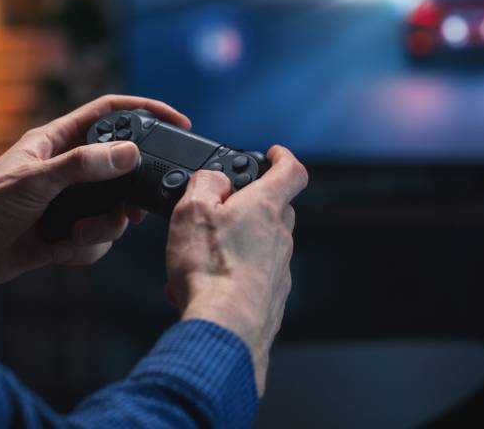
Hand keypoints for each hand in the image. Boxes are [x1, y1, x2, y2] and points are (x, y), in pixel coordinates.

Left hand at [0, 95, 190, 294]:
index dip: (145, 112)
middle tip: (131, 210)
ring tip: (76, 237)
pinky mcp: (64, 235)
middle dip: (129, 194)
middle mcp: (65, 169)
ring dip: (103, 229)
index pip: (109, 114)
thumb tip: (129, 153)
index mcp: (54, 141)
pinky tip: (60, 252)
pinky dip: (84, 250)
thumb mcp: (34, 181)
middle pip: (120, 169)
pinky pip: (96, 240)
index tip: (178, 122)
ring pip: (113, 210)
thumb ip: (83, 166)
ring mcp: (67, 203)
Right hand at [165, 146, 307, 396]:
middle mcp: (280, 237)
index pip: (291, 171)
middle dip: (250, 205)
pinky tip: (201, 288)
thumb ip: (205, 184)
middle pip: (275, 209)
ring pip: (260, 246)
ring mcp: (279, 270)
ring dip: (233, 246)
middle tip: (219, 210)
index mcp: (265, 207)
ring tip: (195, 260)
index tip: (272, 154)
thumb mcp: (192, 211)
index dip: (283, 157)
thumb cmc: (210, 270)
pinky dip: (230, 276)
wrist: (225, 330)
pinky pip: (252, 277)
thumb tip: (214, 179)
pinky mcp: (272, 298)